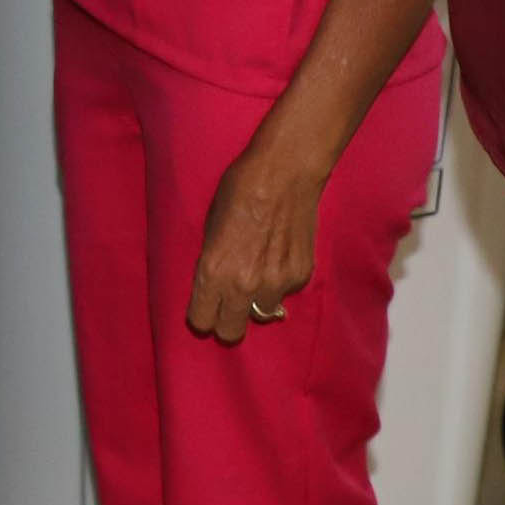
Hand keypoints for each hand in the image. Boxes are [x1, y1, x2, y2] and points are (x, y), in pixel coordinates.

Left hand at [187, 145, 325, 342]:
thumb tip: (218, 284)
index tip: (207, 307)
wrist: (285, 172)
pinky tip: (280, 253)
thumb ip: (213, 260)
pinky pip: (285, 292)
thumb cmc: (240, 189)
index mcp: (213, 271)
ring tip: (259, 268)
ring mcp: (276, 283)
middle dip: (227, 321)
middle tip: (230, 303)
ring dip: (257, 298)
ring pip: (261, 312)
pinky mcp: (302, 275)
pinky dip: (280, 281)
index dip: (202, 315)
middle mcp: (244, 285)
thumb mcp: (211, 225)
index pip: (202, 321)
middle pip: (231, 332)